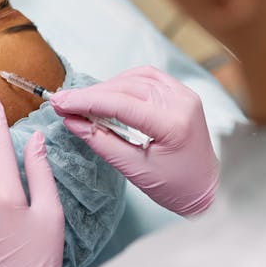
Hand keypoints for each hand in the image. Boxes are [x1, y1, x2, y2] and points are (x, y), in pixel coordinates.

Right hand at [50, 66, 218, 215]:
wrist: (207, 189)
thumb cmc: (174, 186)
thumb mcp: (134, 169)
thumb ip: (101, 142)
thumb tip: (71, 121)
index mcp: (173, 125)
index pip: (121, 104)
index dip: (86, 101)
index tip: (59, 102)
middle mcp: (181, 102)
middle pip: (126, 87)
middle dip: (91, 94)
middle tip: (63, 102)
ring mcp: (184, 94)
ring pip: (135, 78)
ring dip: (106, 87)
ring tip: (82, 101)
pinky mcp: (181, 93)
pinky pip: (147, 77)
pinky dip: (123, 82)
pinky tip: (107, 94)